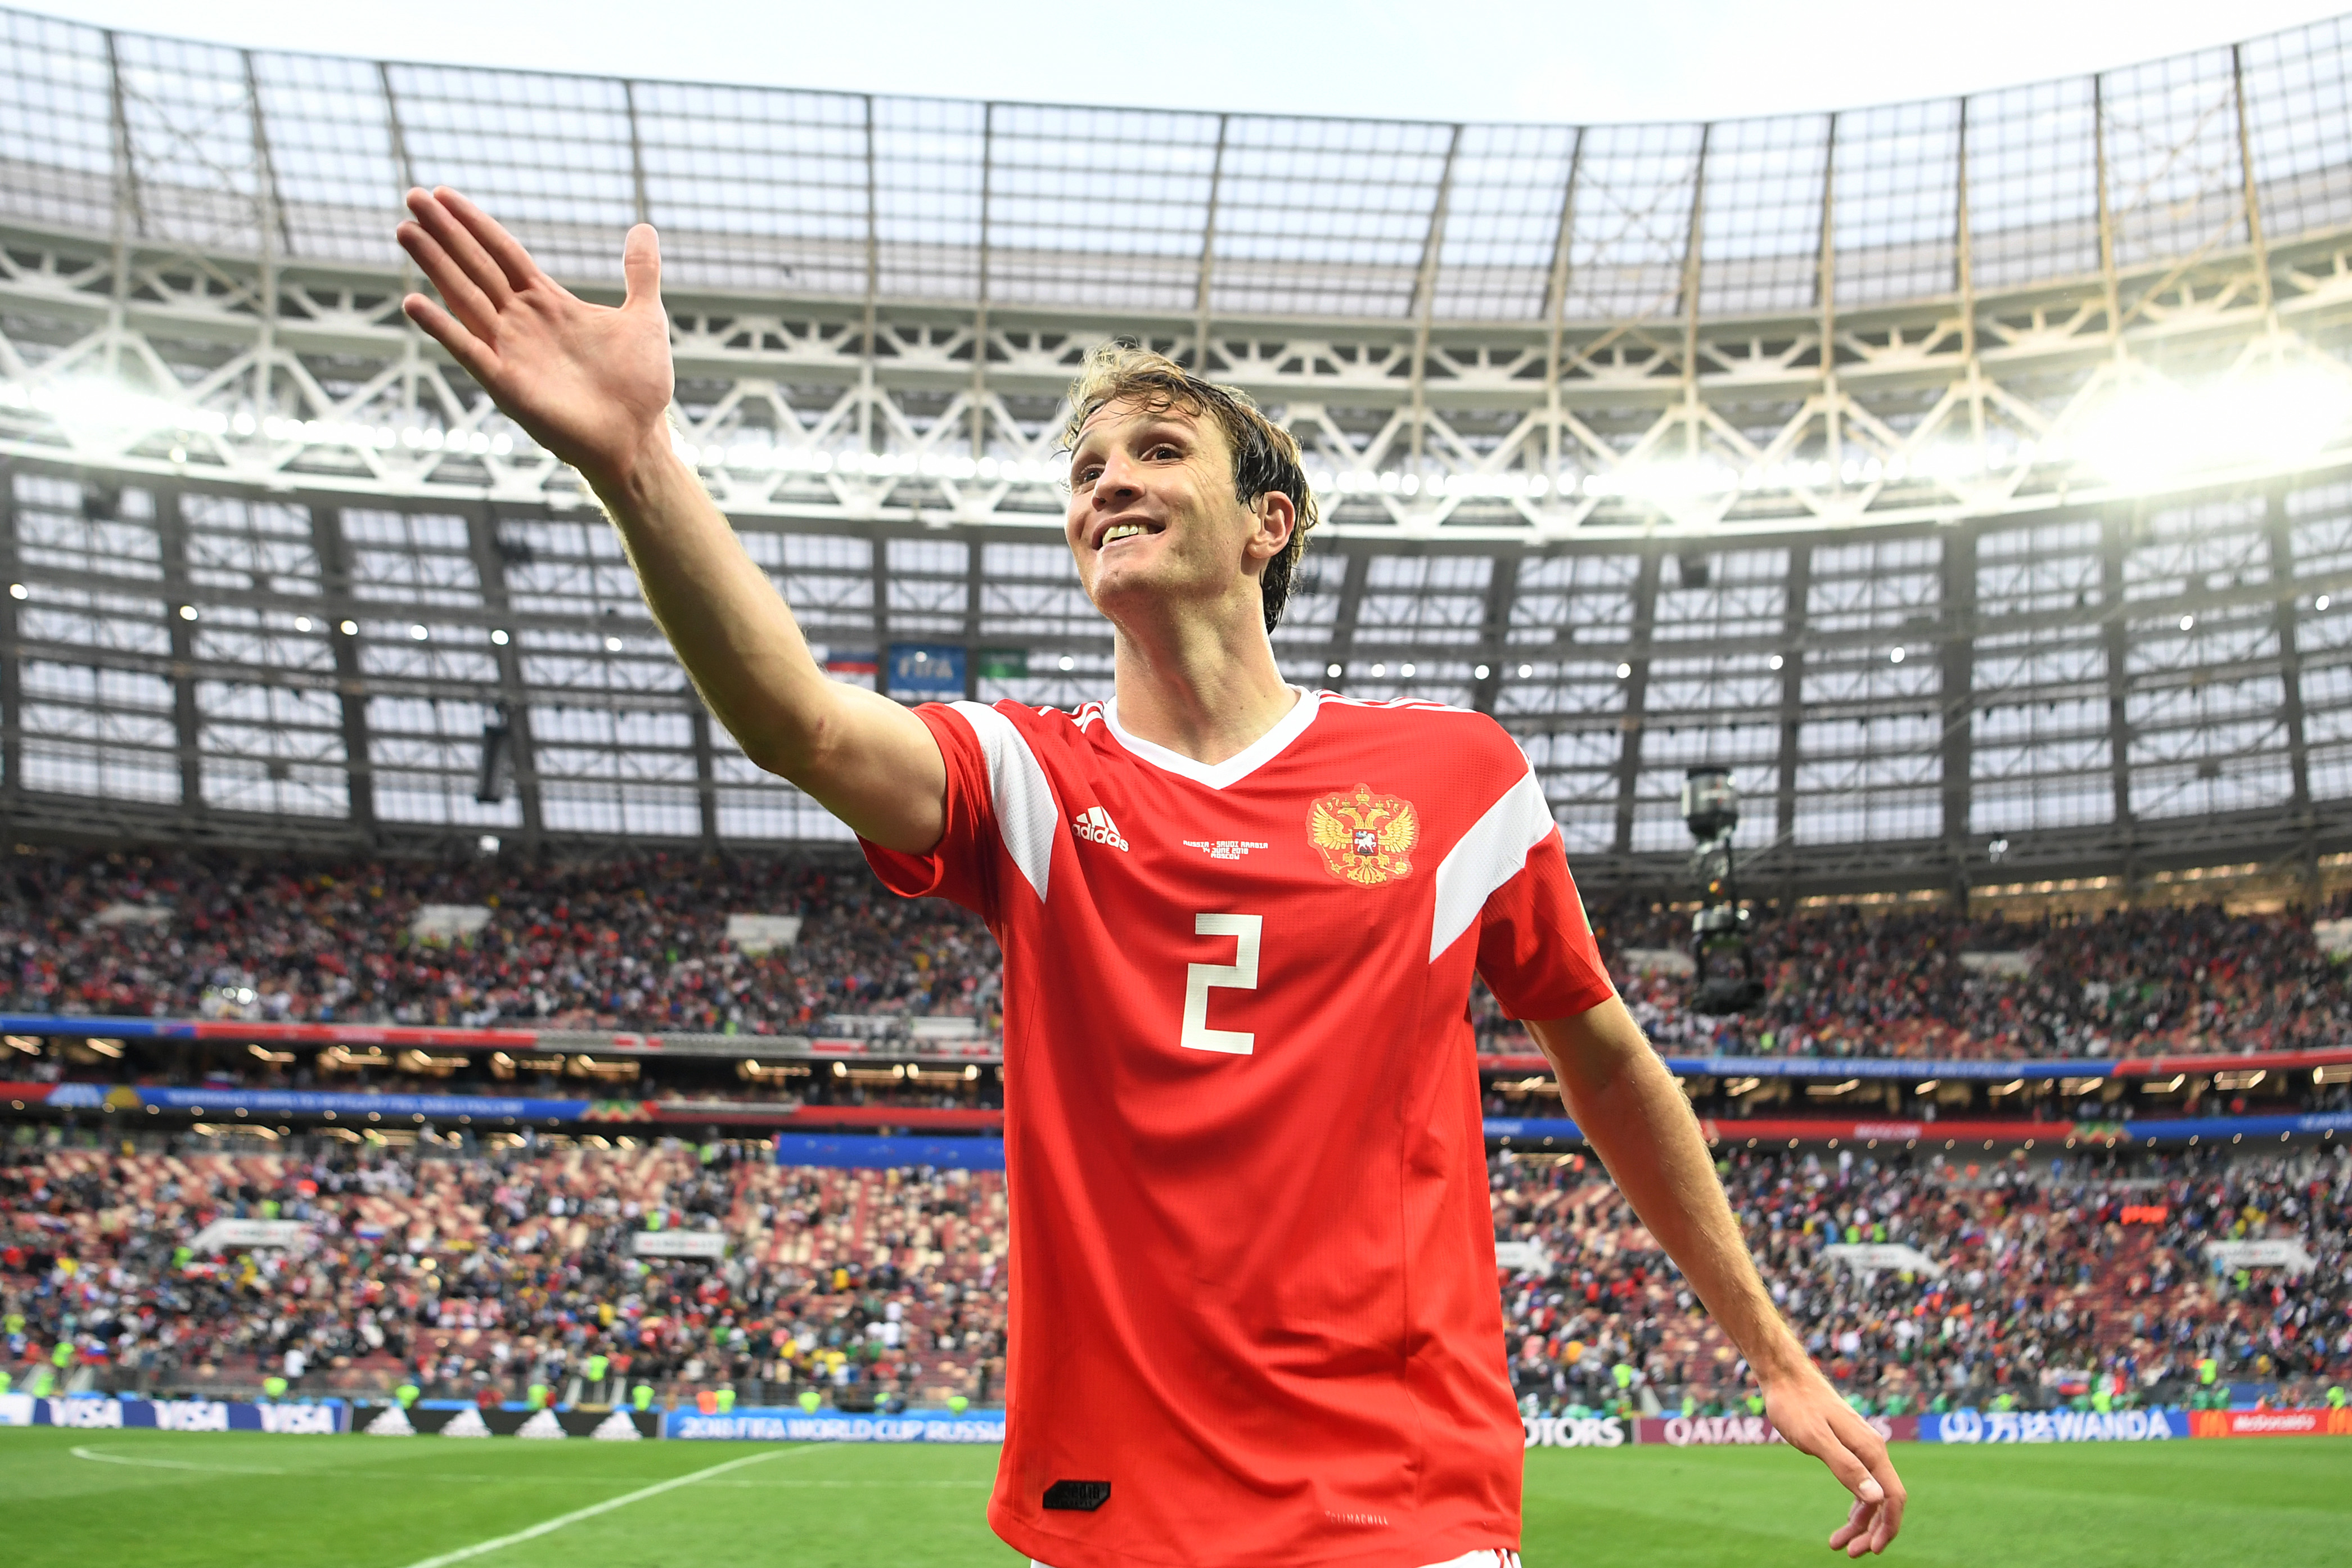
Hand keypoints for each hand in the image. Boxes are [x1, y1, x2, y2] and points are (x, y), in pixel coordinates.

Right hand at [395, 187, 672, 487]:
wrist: (638, 437)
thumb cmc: (639, 384)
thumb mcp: (644, 316)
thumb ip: (640, 272)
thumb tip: (644, 228)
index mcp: (548, 302)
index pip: (502, 251)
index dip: (474, 223)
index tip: (442, 194)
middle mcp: (521, 321)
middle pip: (476, 266)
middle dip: (445, 232)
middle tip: (411, 196)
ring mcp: (510, 351)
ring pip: (464, 297)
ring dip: (434, 265)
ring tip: (405, 231)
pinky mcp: (506, 384)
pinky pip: (468, 350)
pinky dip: (441, 328)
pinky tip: (413, 302)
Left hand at [1764, 1368, 1906, 1555]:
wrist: (1784, 1377)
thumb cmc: (1796, 1406)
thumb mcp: (1816, 1440)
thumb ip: (1846, 1467)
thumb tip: (1877, 1498)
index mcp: (1870, 1450)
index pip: (1893, 1497)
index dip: (1888, 1527)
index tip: (1873, 1550)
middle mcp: (1872, 1449)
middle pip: (1884, 1500)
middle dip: (1872, 1530)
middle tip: (1849, 1553)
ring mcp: (1860, 1448)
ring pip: (1871, 1494)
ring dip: (1861, 1522)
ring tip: (1838, 1544)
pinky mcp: (1847, 1446)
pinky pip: (1860, 1482)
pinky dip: (1855, 1504)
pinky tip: (1846, 1520)